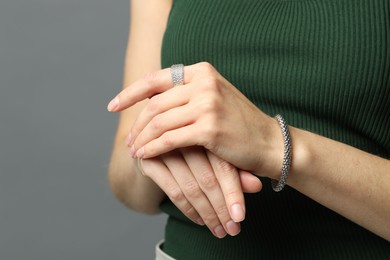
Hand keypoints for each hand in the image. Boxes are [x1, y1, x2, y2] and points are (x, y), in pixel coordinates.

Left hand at [108, 62, 282, 178]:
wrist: (269, 142)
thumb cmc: (239, 124)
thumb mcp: (213, 98)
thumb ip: (186, 94)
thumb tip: (151, 101)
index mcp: (202, 71)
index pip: (155, 79)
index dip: (130, 93)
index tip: (113, 105)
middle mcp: (203, 83)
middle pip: (154, 103)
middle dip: (136, 124)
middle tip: (128, 139)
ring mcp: (207, 104)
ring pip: (158, 122)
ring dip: (141, 139)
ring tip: (134, 150)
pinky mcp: (209, 128)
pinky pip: (169, 139)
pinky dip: (152, 148)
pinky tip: (144, 157)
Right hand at [138, 146, 261, 237]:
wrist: (163, 140)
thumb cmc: (199, 149)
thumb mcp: (222, 157)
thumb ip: (238, 170)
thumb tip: (257, 186)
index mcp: (206, 129)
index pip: (223, 166)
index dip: (233, 192)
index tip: (241, 217)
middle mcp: (185, 137)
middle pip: (207, 178)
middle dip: (221, 208)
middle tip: (232, 229)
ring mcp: (165, 148)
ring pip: (190, 188)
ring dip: (206, 213)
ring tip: (219, 230)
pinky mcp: (149, 161)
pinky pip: (172, 191)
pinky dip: (187, 209)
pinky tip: (199, 220)